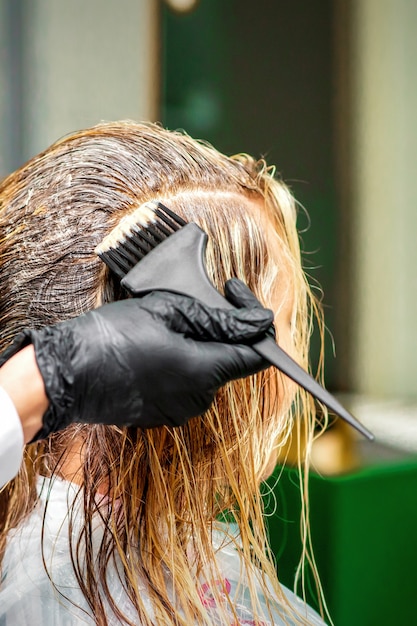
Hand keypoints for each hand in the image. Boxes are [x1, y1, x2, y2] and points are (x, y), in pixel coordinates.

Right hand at [0, 280, 272, 439]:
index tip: (234, 294)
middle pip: (231, 360)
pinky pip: (187, 385)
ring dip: (199, 345)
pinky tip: (155, 346)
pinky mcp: (163, 414)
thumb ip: (220, 320)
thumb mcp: (169, 312)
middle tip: (192, 301)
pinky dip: (182, 363)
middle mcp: (198, 399)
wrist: (65, 373)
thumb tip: (260, 323)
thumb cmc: (111, 337)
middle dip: (221, 329)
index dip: (255, 324)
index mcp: (204, 372)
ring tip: (166, 323)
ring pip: (208, 371)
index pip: (258, 355)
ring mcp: (180, 411)